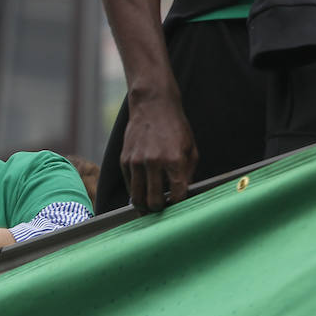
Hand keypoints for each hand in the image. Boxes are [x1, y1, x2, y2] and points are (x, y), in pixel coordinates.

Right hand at [121, 93, 197, 212]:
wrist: (153, 106)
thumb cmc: (175, 127)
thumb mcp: (190, 148)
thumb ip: (188, 173)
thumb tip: (182, 194)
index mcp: (174, 160)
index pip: (176, 194)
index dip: (178, 204)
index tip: (178, 206)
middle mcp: (154, 162)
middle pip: (154, 201)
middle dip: (159, 209)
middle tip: (162, 209)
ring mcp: (136, 162)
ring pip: (137, 197)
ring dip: (143, 206)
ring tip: (148, 208)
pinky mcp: (124, 160)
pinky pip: (129, 184)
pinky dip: (135, 191)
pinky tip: (142, 190)